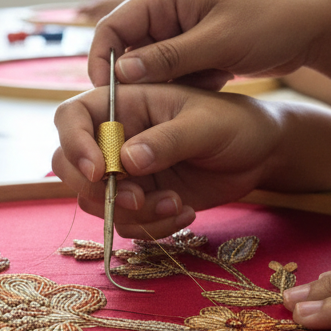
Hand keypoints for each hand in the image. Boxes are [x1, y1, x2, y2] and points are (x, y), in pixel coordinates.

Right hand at [52, 84, 281, 237]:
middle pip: (69, 165)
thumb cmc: (235, 122)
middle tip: (138, 200)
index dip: (74, 144)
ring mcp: (125, 171)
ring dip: (133, 213)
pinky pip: (125, 221)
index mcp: (123, 103)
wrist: (260, 153)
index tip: (100, 171)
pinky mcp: (141, 198)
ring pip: (96, 201)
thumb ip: (166, 140)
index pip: (72, 118)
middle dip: (97, 191)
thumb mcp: (205, 124)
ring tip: (177, 204)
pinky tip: (185, 212)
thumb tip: (127, 161)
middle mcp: (115, 137)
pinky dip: (151, 226)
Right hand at [87, 0, 326, 89]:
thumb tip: (123, 73)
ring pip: (149, 66)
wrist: (316, 26)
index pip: (114, 26)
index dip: (101, 60)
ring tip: (178, 99)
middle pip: (127, 49)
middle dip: (130, 80)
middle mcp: (168, 11)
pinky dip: (181, 87)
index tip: (104, 95)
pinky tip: (203, 92)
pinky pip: (173, 74)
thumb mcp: (218, 42)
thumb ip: (169, 58)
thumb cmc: (271, 22)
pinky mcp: (196, 50)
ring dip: (159, 87)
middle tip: (136, 111)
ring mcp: (182, 31)